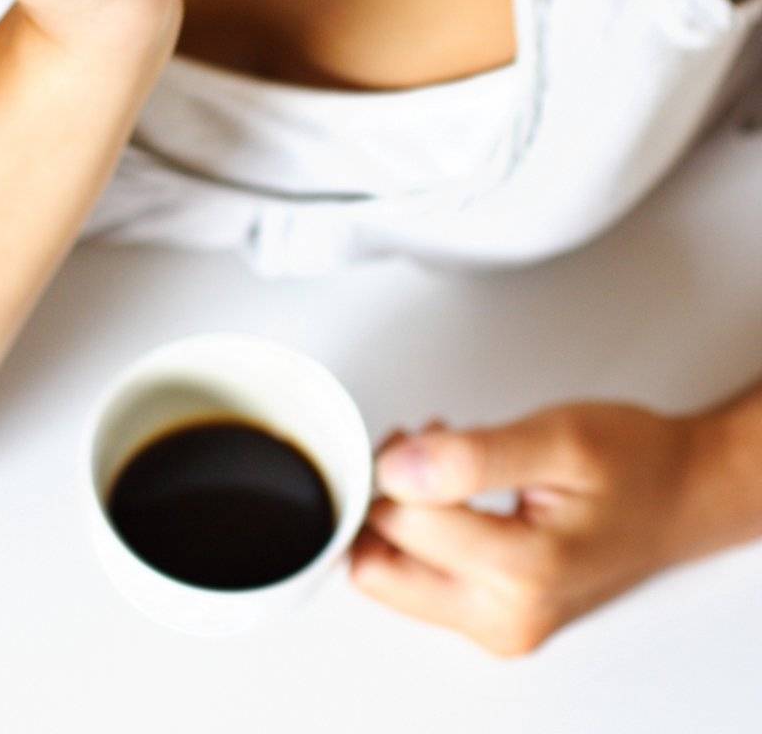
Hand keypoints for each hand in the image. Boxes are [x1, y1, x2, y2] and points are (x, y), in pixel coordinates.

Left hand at [346, 402, 698, 657]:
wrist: (678, 496)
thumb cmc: (630, 463)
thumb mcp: (558, 438)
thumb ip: (475, 457)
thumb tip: (397, 470)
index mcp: (524, 574)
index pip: (403, 523)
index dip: (394, 465)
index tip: (422, 431)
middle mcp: (505, 618)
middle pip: (380, 570)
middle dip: (384, 498)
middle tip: (421, 447)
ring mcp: (499, 626)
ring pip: (390, 579)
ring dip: (396, 516)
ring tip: (440, 465)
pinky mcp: (494, 620)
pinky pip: (418, 582)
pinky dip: (419, 534)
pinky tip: (451, 492)